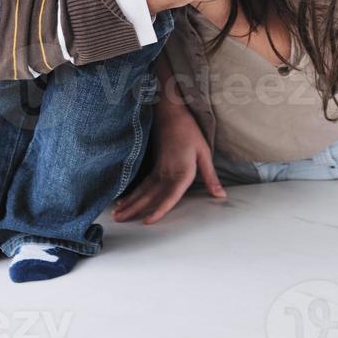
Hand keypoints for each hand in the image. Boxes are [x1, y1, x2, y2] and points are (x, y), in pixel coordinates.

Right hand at [112, 107, 225, 223]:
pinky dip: (132, 193)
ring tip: (116, 215)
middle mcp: (167, 174)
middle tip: (118, 222)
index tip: (147, 223)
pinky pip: (142, 184)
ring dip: (129, 203)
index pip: (170, 196)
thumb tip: (220, 195)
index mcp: (182, 173)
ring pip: (142, 191)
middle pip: (150, 196)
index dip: (159, 210)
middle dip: (134, 210)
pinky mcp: (154, 166)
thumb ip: (210, 177)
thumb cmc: (190, 133)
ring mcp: (158, 170)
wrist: (172, 114)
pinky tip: (123, 200)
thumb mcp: (204, 153)